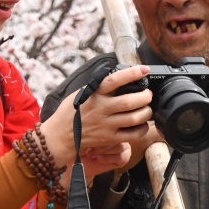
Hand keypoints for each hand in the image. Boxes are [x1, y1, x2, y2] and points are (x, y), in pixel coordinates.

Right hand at [40, 64, 154, 168]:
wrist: (60, 136)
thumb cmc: (69, 113)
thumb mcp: (80, 94)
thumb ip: (98, 87)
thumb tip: (118, 78)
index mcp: (93, 94)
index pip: (114, 80)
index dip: (131, 74)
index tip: (143, 69)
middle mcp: (101, 109)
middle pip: (129, 102)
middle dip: (145, 96)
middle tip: (148, 94)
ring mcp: (106, 125)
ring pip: (134, 118)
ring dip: (146, 112)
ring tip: (147, 108)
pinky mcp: (109, 139)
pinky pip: (132, 135)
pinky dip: (142, 129)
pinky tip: (142, 124)